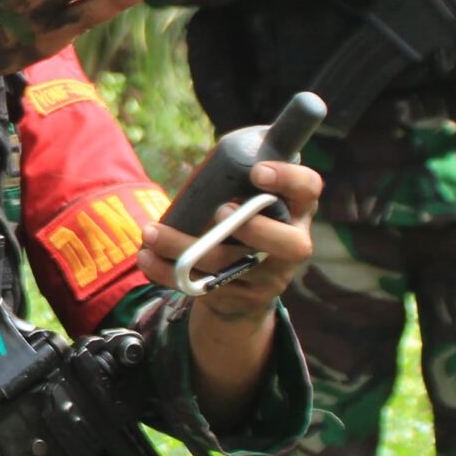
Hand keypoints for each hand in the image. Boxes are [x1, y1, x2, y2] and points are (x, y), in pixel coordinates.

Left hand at [138, 159, 323, 322]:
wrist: (245, 287)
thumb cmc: (245, 221)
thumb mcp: (254, 198)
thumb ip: (241, 175)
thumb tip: (213, 157)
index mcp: (296, 209)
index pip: (308, 189)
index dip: (289, 180)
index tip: (257, 171)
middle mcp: (292, 245)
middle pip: (288, 244)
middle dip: (253, 228)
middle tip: (219, 212)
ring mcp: (269, 277)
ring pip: (229, 266)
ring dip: (184, 248)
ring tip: (151, 232)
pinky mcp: (241, 298)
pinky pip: (203, 286)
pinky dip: (169, 273)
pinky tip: (148, 258)